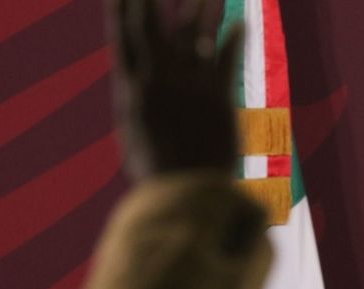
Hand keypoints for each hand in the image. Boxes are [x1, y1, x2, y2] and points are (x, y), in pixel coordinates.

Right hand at [111, 0, 242, 177]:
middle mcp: (158, 83)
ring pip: (194, 37)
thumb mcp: (137, 138)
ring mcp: (188, 88)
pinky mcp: (218, 99)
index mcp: (132, 93)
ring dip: (202, 10)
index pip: (122, 40)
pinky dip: (234, 40)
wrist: (187, 195)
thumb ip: (137, 108)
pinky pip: (227, 60)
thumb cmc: (159, 174)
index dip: (121, 11)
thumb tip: (135, 90)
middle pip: (152, 28)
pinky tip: (241, 23)